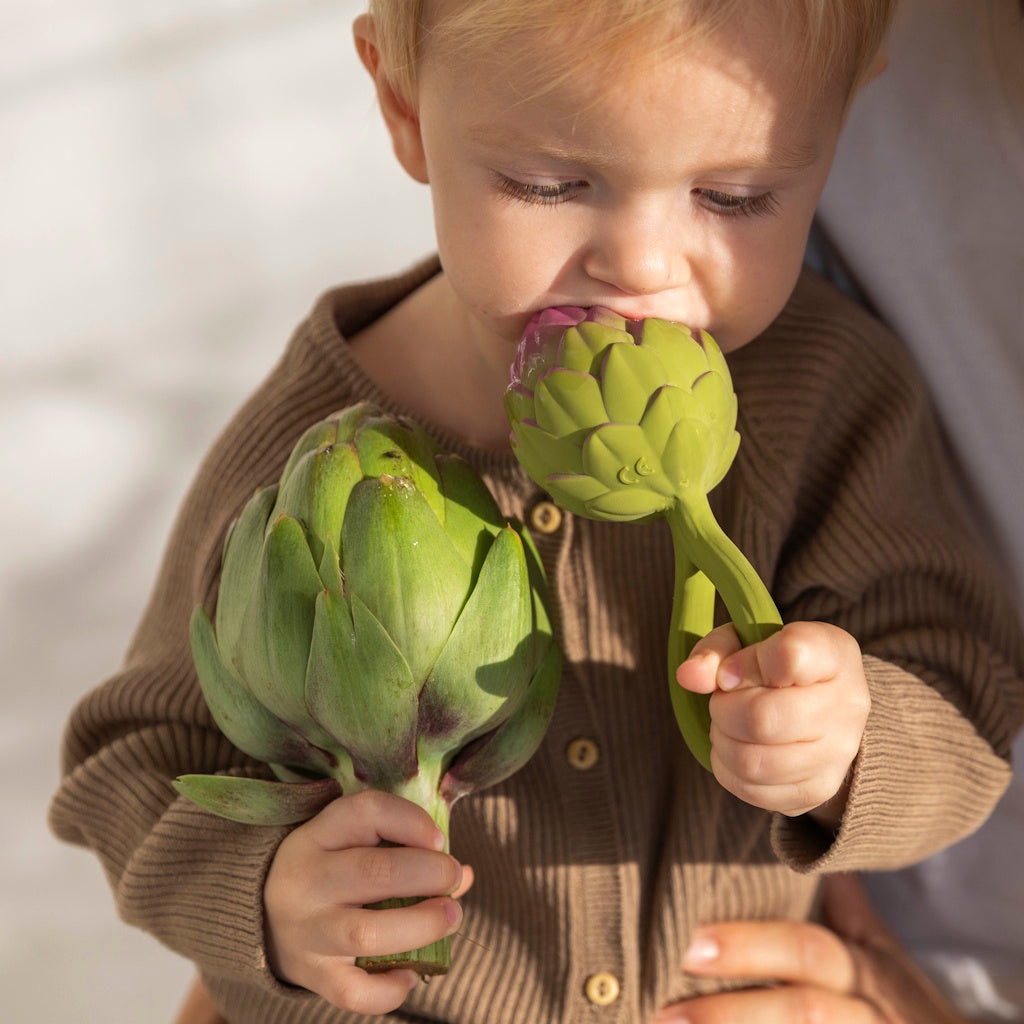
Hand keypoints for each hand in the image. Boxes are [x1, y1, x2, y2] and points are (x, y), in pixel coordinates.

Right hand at [264, 789, 470, 1014]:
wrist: (262, 918)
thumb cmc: (329, 870)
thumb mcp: (350, 842)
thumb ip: (404, 848)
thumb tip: (464, 875)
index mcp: (315, 836)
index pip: (365, 812)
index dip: (411, 820)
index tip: (438, 838)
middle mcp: (305, 882)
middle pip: (372, 872)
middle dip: (428, 873)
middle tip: (452, 876)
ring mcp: (306, 933)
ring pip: (365, 934)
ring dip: (422, 925)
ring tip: (450, 916)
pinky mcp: (313, 976)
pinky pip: (354, 992)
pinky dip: (391, 988)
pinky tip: (411, 972)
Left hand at [654, 872, 972, 1022]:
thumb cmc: (900, 1001)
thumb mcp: (880, 951)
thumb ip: (843, 904)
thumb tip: (808, 838)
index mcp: (860, 970)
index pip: (805, 950)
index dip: (747, 947)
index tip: (690, 944)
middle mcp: (860, 1012)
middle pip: (800, 1010)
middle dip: (729, 1010)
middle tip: (666, 1009)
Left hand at [676, 621, 869, 822]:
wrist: (818, 711)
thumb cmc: (773, 665)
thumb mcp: (745, 641)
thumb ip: (716, 650)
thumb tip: (690, 676)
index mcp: (833, 653)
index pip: (790, 655)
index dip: (744, 663)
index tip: (730, 670)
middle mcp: (847, 705)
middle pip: (764, 718)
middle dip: (724, 709)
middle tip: (723, 700)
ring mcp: (837, 754)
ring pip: (754, 761)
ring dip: (723, 740)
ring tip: (728, 724)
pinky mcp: (817, 790)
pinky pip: (752, 789)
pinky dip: (728, 769)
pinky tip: (736, 748)